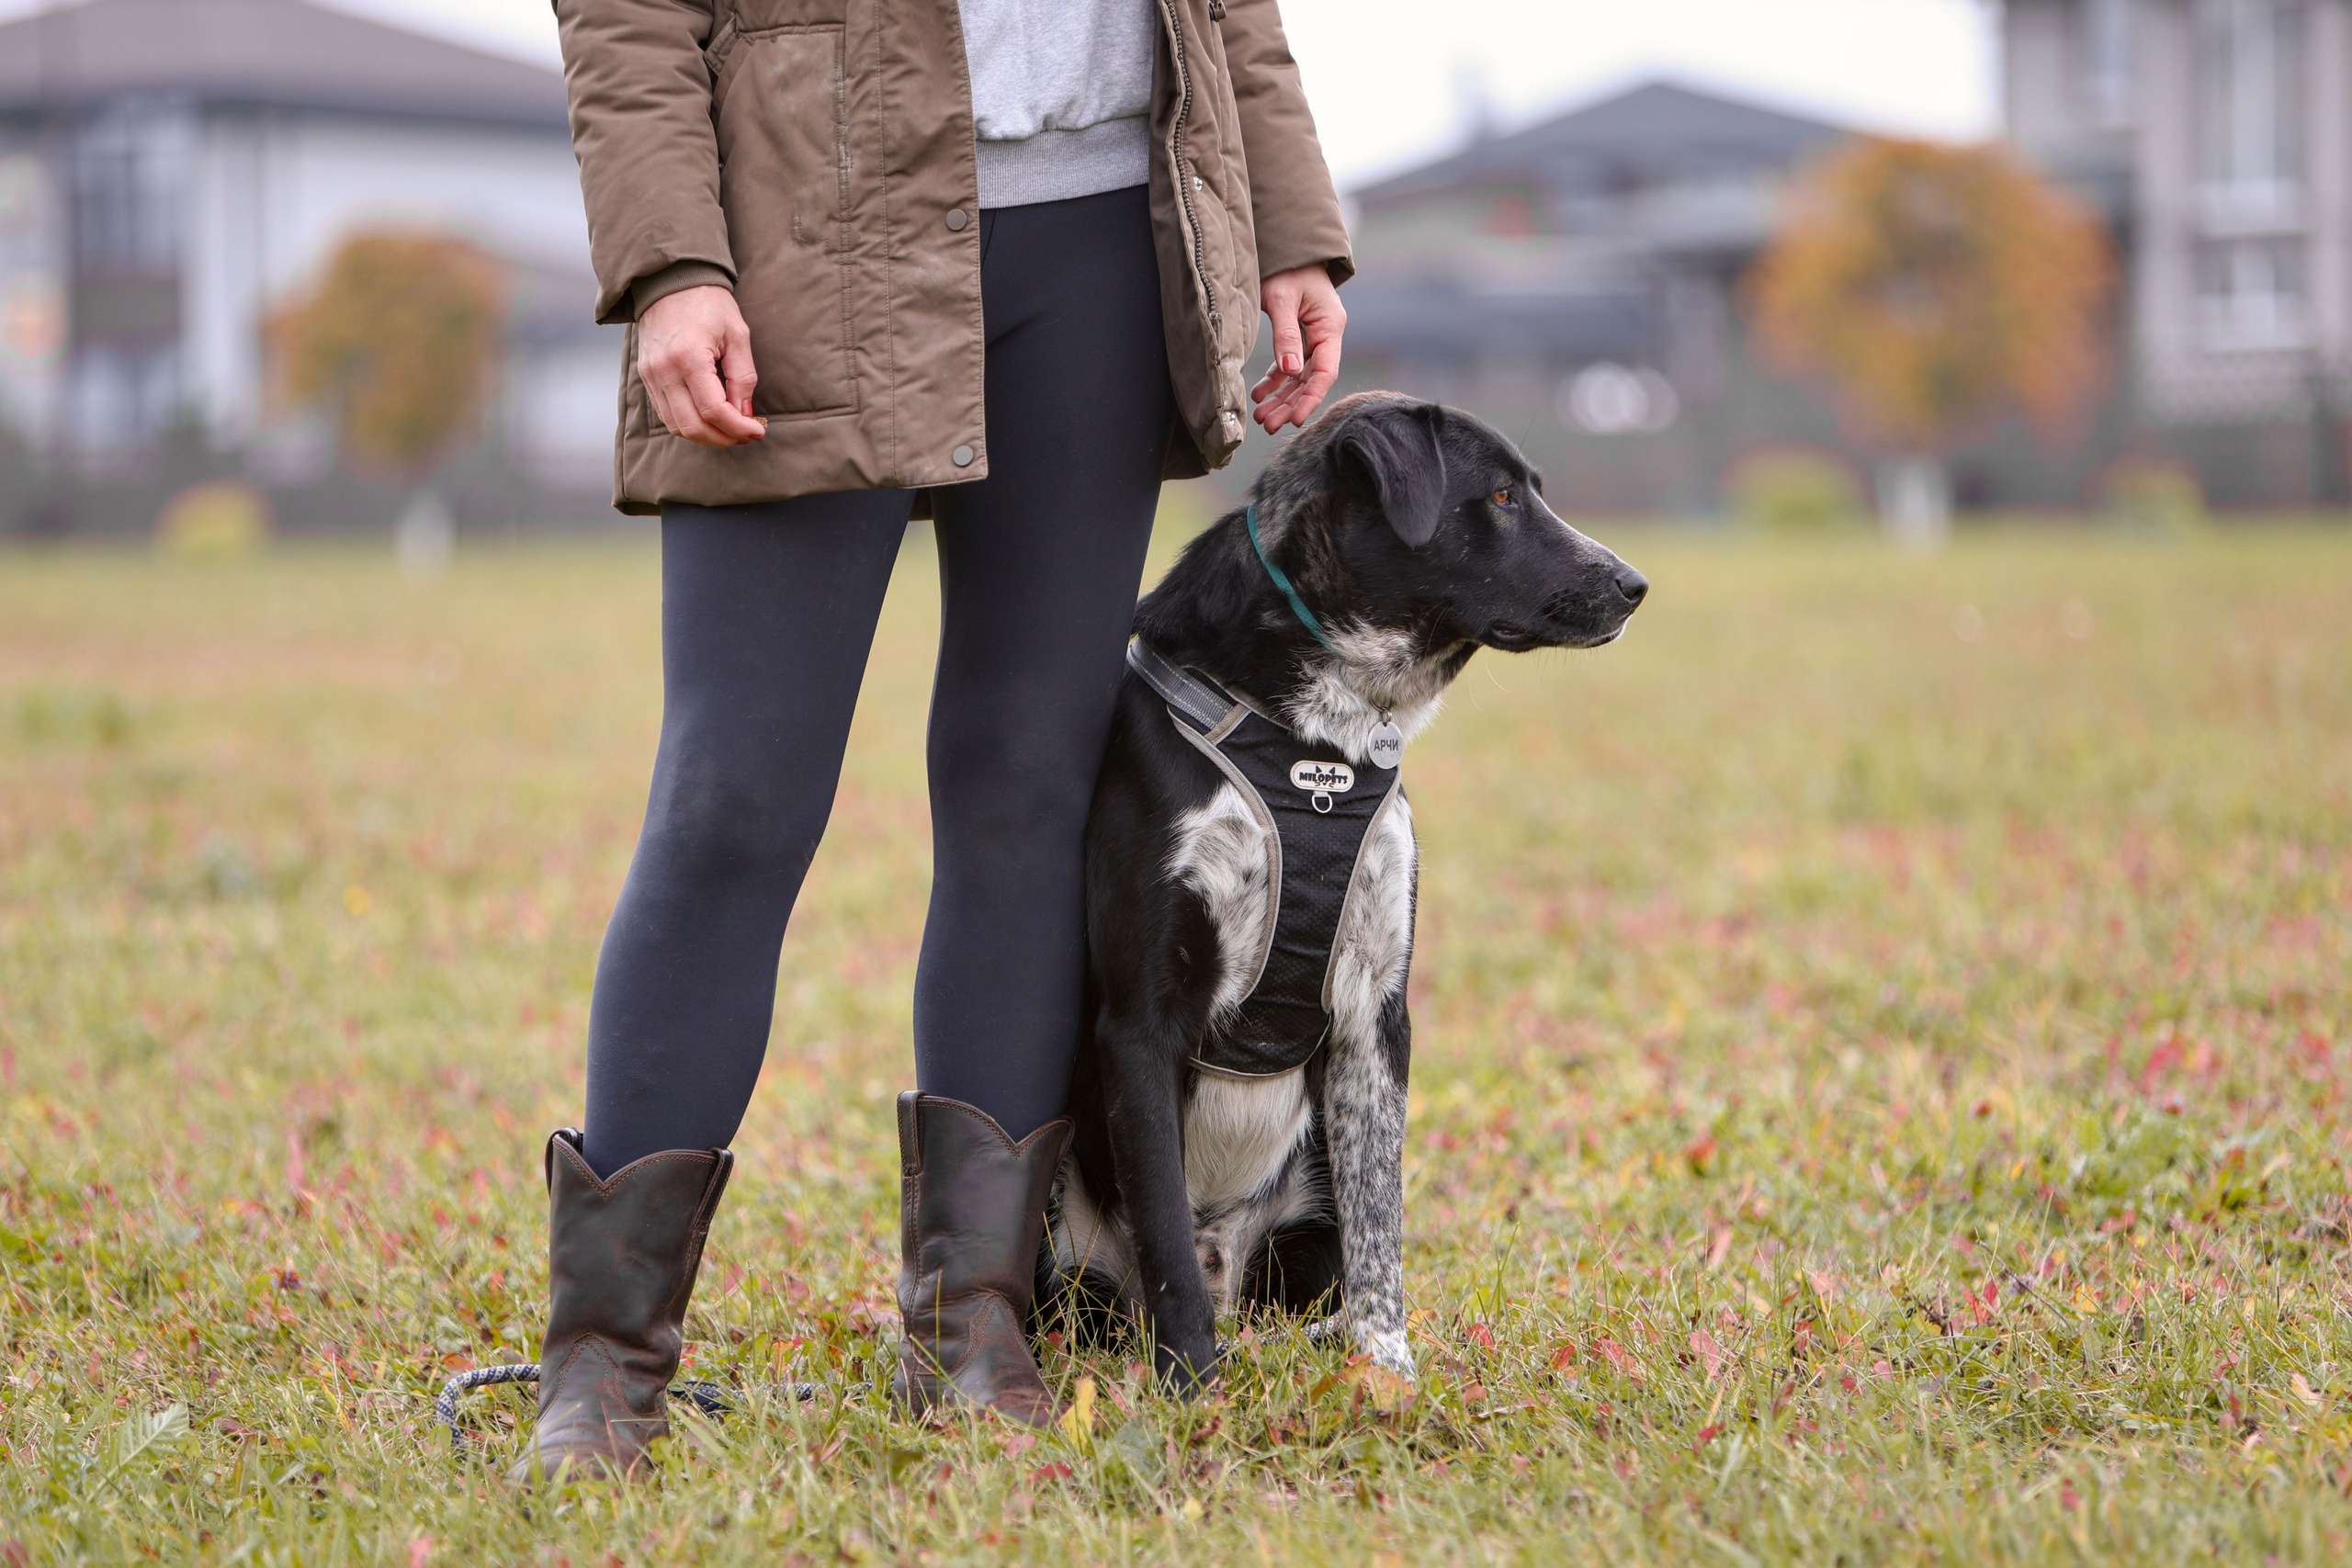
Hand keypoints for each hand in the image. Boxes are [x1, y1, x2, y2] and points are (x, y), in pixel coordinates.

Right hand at [636, 284, 765, 446]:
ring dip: (706, 436)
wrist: (670, 282)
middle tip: (745, 435)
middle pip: (693, 426)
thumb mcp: (737, 335)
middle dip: (723, 438)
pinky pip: (666, 414)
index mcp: (689, 356)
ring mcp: (651, 375)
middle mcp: (664, 370)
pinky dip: (689, 424)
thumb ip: (743, 378)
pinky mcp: (646, 377)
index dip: (738, 428)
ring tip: (729, 430)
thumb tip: (745, 415)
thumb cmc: (708, 303)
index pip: (714, 411)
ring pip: (677, 426)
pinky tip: (710, 419)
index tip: (757, 430)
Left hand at [1250, 263, 1345, 432]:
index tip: (1296, 420)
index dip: (1311, 398)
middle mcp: (1325, 335)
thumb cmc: (1287, 268)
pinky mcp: (1297, 336)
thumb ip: (1286, 335)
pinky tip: (1259, 395)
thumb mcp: (1282, 299)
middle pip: (1311, 379)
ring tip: (1261, 417)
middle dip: (1291, 404)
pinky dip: (1274, 381)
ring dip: (1281, 398)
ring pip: (1298, 376)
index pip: (1325, 371)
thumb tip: (1290, 371)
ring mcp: (1312, 337)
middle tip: (1269, 426)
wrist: (1286, 247)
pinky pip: (1287, 365)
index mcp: (1330, 326)